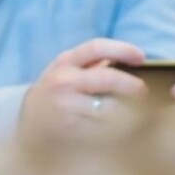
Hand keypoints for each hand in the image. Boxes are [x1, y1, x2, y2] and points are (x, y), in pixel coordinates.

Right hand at [19, 39, 147, 136]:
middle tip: (142, 89)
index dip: (123, 49)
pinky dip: (113, 127)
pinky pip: (102, 126)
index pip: (97, 47)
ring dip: (125, 109)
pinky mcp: (70, 126)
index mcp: (65, 61)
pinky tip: (113, 127)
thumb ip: (93, 64)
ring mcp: (66, 104)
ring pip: (109, 106)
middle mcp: (63, 80)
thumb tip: (132, 60)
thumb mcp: (68, 70)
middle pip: (107, 78)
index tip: (141, 58)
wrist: (31, 121)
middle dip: (131, 84)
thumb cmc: (57, 91)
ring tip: (129, 112)